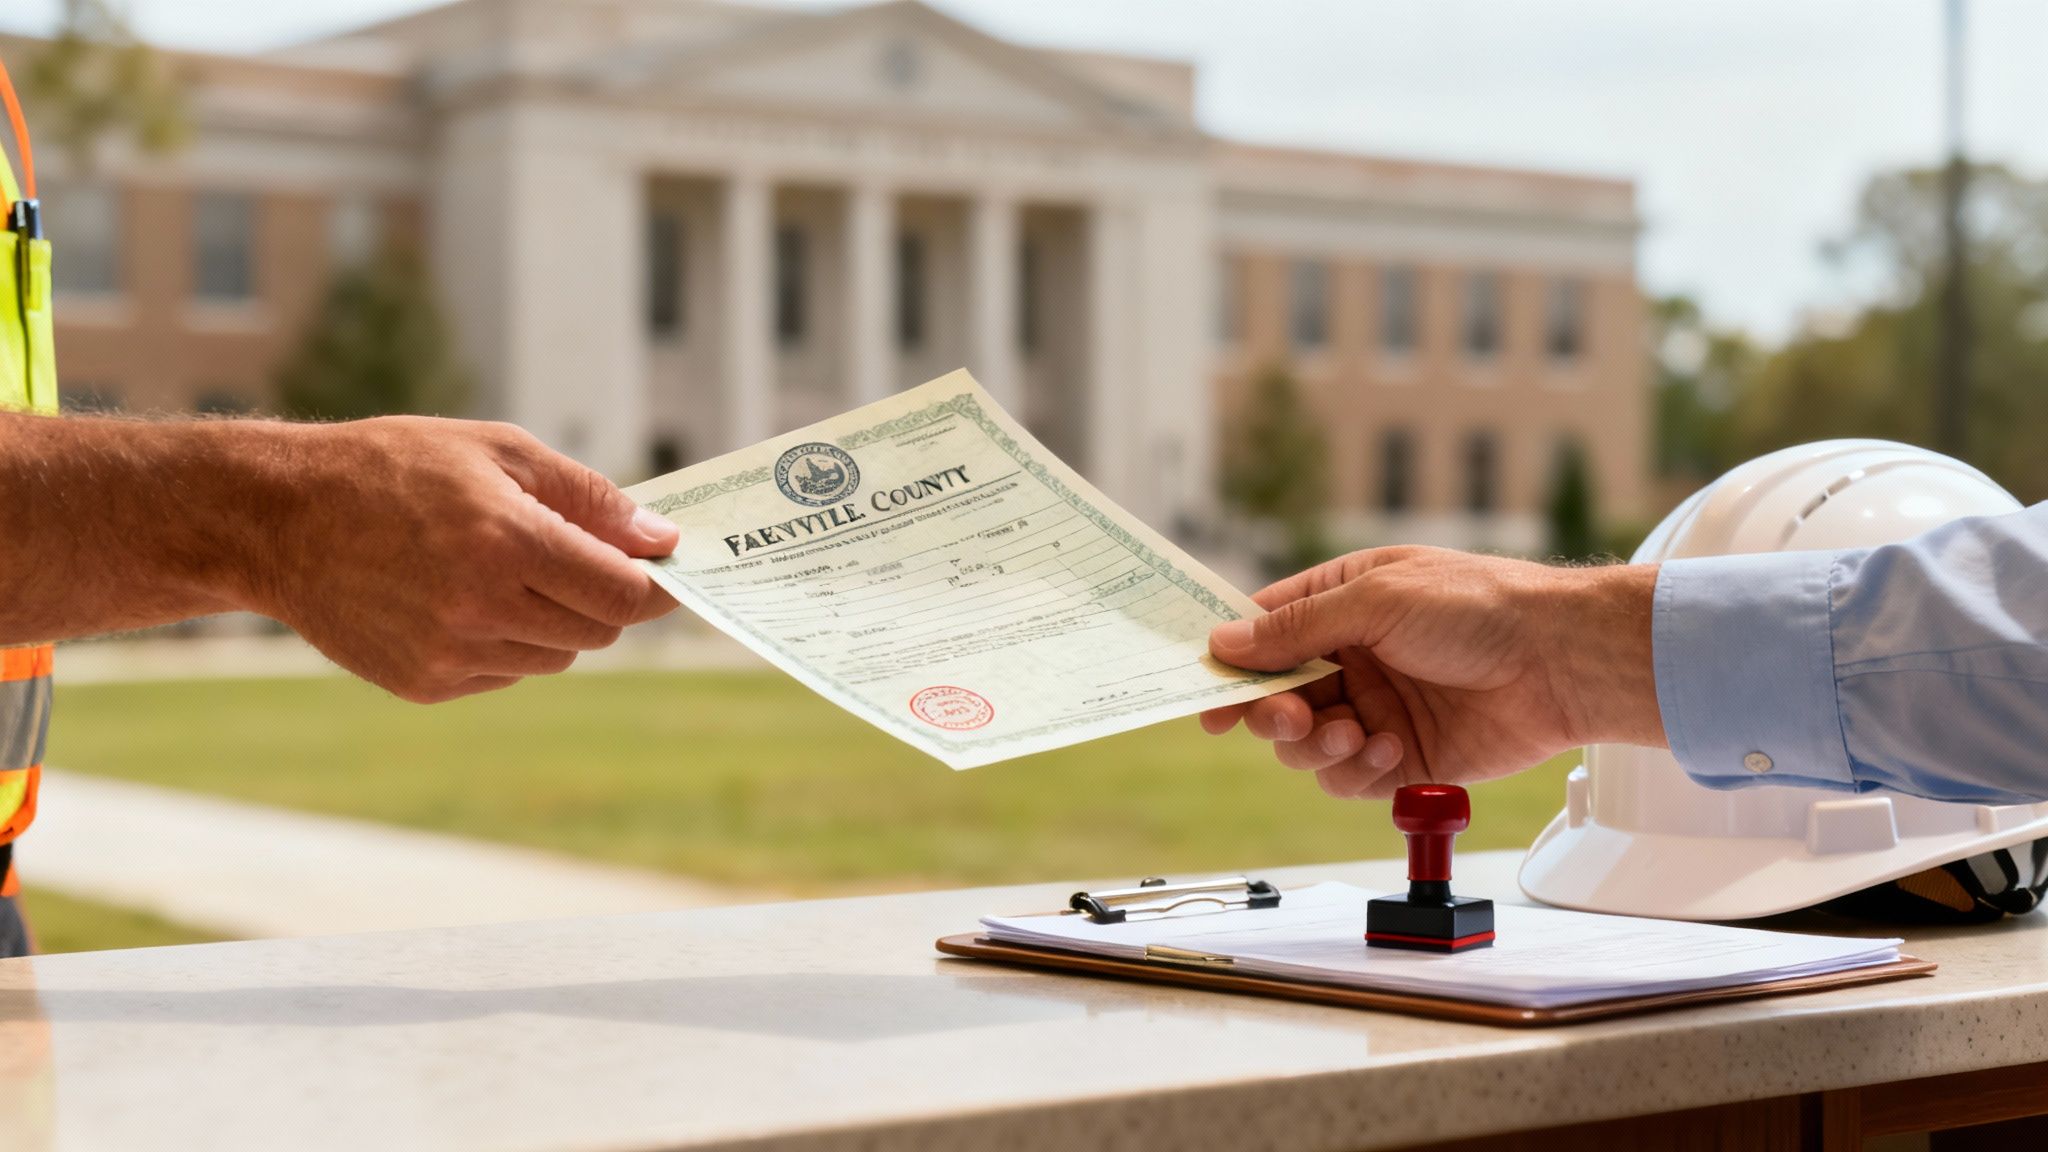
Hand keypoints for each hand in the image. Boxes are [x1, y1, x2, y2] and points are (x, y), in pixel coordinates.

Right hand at [253, 417, 679, 702]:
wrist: (279, 518)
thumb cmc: (395, 468)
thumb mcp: (498, 451)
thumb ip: (588, 497)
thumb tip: (658, 538)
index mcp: (508, 542)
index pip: (623, 594)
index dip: (652, 584)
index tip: (660, 568)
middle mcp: (482, 607)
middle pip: (597, 630)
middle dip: (601, 597)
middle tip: (573, 557)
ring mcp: (451, 654)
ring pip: (555, 656)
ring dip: (552, 621)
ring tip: (499, 570)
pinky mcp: (426, 684)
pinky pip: (504, 672)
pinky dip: (504, 642)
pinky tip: (458, 598)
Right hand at [1200, 547, 1662, 798]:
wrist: (1560, 662)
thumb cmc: (1479, 608)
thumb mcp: (1376, 600)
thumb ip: (1296, 627)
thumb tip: (1225, 642)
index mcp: (1342, 603)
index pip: (1264, 632)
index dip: (1231, 664)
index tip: (1206, 695)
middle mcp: (1354, 658)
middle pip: (1276, 698)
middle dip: (1274, 715)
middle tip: (1289, 719)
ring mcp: (1377, 709)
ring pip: (1306, 747)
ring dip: (1316, 747)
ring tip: (1353, 735)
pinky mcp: (1404, 758)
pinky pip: (1350, 779)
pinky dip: (1358, 771)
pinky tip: (1388, 752)